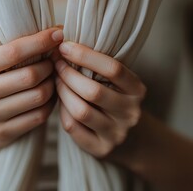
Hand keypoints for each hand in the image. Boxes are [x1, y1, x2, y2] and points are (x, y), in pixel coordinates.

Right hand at [0, 27, 62, 157]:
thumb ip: (4, 40)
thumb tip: (43, 20)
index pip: (13, 51)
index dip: (40, 41)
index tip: (58, 32)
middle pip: (30, 76)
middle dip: (50, 65)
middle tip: (58, 59)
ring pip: (38, 97)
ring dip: (54, 84)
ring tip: (56, 76)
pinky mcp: (4, 133)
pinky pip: (40, 116)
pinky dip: (52, 103)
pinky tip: (52, 95)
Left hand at [53, 41, 145, 157]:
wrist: (133, 139)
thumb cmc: (117, 100)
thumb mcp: (118, 83)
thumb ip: (100, 67)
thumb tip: (64, 43)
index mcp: (137, 90)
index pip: (113, 69)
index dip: (85, 55)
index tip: (64, 46)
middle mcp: (130, 113)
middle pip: (93, 91)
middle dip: (68, 74)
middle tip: (55, 64)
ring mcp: (117, 134)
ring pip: (80, 110)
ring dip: (62, 92)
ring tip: (56, 81)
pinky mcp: (101, 149)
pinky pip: (73, 127)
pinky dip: (62, 112)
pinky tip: (61, 102)